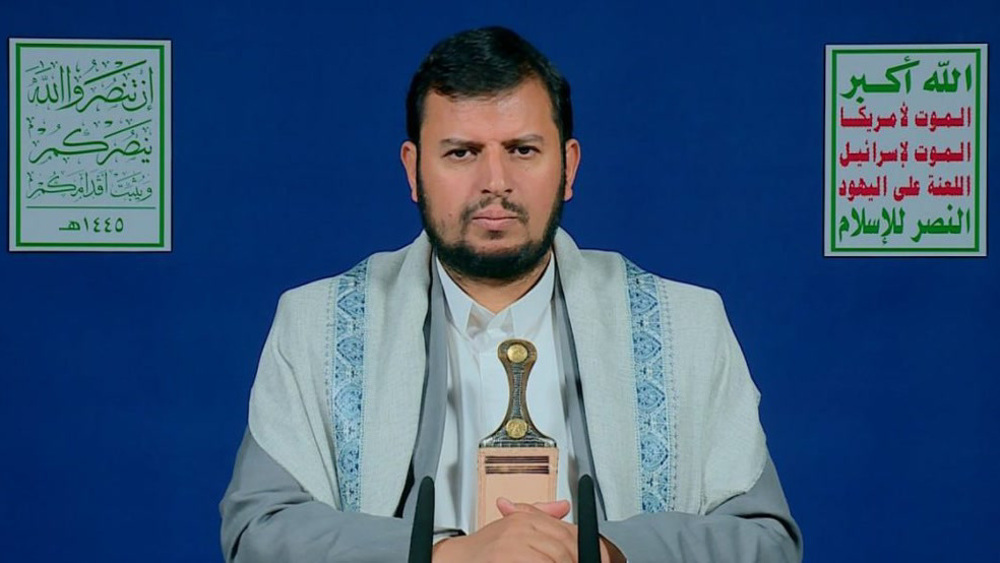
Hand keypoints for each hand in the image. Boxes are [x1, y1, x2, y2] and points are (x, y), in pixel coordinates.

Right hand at [432, 498, 618, 562]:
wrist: (452, 560)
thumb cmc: (482, 551)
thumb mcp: (511, 529)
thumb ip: (539, 516)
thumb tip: (564, 506)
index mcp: (526, 520)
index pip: (570, 533)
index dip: (588, 548)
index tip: (598, 557)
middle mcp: (520, 530)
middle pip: (566, 547)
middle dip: (576, 559)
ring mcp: (513, 548)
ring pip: (555, 558)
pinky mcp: (504, 559)